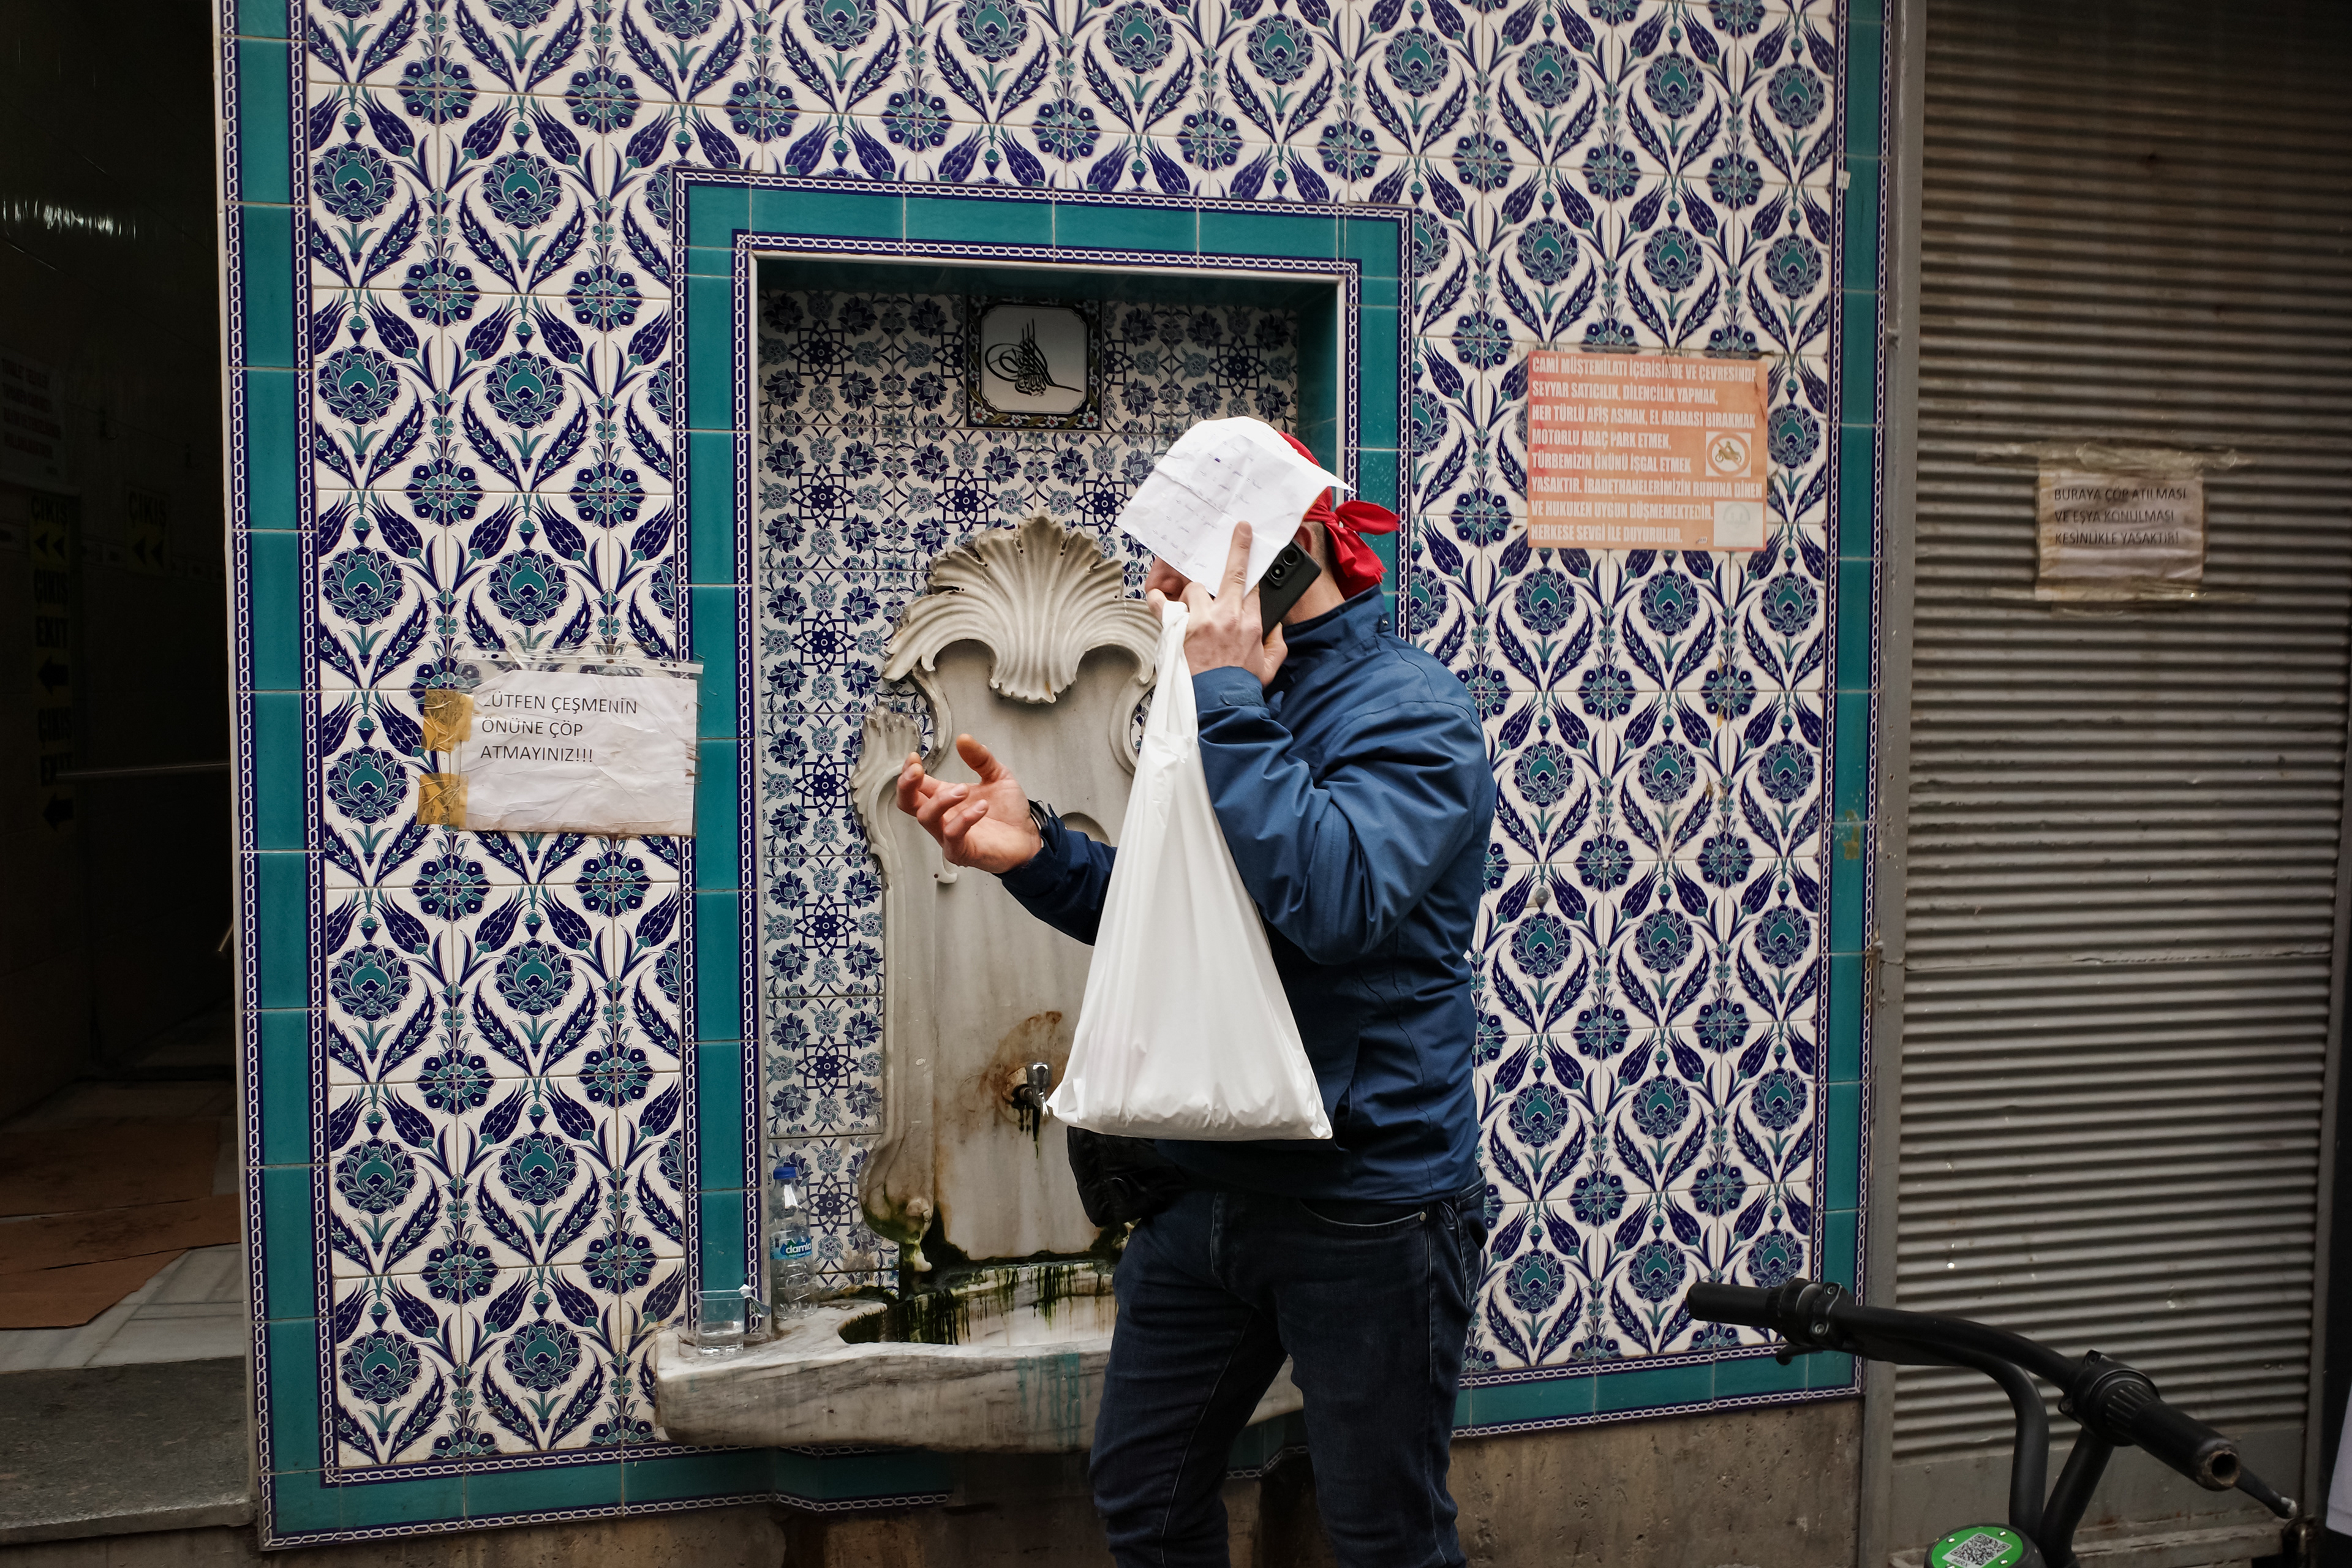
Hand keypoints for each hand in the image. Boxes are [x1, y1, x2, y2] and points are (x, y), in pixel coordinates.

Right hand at [894, 734, 1042, 873]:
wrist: (1027, 837)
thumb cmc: (1008, 812)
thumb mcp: (997, 776)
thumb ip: (980, 758)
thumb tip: (964, 738)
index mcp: (945, 797)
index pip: (915, 785)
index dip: (908, 771)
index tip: (915, 757)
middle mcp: (942, 816)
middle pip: (907, 803)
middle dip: (906, 785)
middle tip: (918, 770)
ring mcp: (948, 836)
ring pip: (926, 817)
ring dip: (942, 800)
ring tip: (965, 789)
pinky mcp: (960, 851)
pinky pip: (952, 835)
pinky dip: (964, 819)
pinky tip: (982, 807)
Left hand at [1144, 521, 1286, 683]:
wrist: (1221, 705)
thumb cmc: (1242, 687)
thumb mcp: (1271, 665)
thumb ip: (1277, 642)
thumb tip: (1276, 626)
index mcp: (1252, 623)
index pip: (1252, 587)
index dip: (1251, 571)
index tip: (1250, 556)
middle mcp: (1229, 615)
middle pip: (1233, 572)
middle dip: (1237, 548)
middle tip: (1239, 531)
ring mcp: (1203, 620)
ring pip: (1196, 587)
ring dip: (1193, 591)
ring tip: (1190, 598)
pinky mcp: (1181, 630)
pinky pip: (1165, 606)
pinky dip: (1158, 599)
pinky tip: (1156, 593)